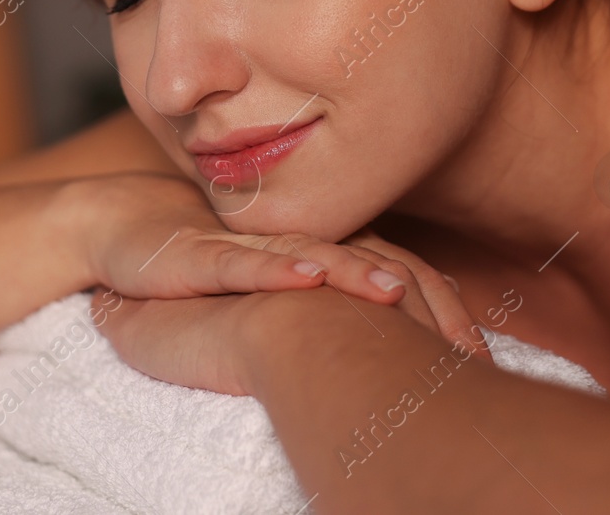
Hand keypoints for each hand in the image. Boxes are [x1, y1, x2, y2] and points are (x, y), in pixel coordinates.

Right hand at [96, 227, 490, 393]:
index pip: (399, 278)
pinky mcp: (204, 257)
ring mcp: (256, 247)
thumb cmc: (218, 283)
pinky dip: (280, 266)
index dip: (440, 313)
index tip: (478, 355)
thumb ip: (339, 329)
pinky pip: (246, 263)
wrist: (131, 236)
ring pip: (317, 256)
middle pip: (375, 265)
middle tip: (456, 338)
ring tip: (393, 290)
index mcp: (330, 256)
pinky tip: (306, 277)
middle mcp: (303, 245)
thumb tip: (401, 373)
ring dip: (357, 271)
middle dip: (419, 298)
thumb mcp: (287, 313)